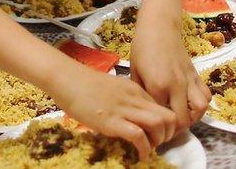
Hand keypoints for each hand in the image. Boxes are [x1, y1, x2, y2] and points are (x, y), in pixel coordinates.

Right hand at [50, 62, 177, 160]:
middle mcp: (135, 98)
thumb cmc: (85, 85)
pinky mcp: (112, 121)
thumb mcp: (114, 89)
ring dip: (158, 142)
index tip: (158, 135)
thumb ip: (125, 100)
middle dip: (168, 135)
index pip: (163, 108)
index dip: (165, 125)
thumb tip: (131, 117)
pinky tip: (140, 156)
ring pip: (158, 124)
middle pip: (168, 116)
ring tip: (149, 150)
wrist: (67, 79)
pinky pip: (138, 135)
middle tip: (157, 144)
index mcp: (136, 90)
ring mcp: (124, 109)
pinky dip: (144, 149)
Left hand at [129, 8, 210, 130]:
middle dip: (174, 131)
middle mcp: (177, 86)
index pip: (161, 118)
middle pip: (183, 120)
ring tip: (180, 119)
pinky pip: (206, 96)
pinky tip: (189, 105)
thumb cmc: (142, 47)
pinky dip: (201, 106)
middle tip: (165, 132)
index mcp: (158, 86)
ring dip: (191, 119)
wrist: (160, 26)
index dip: (155, 129)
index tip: (150, 134)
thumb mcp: (135, 72)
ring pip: (200, 110)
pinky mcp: (196, 75)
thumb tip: (143, 112)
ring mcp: (189, 80)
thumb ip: (141, 94)